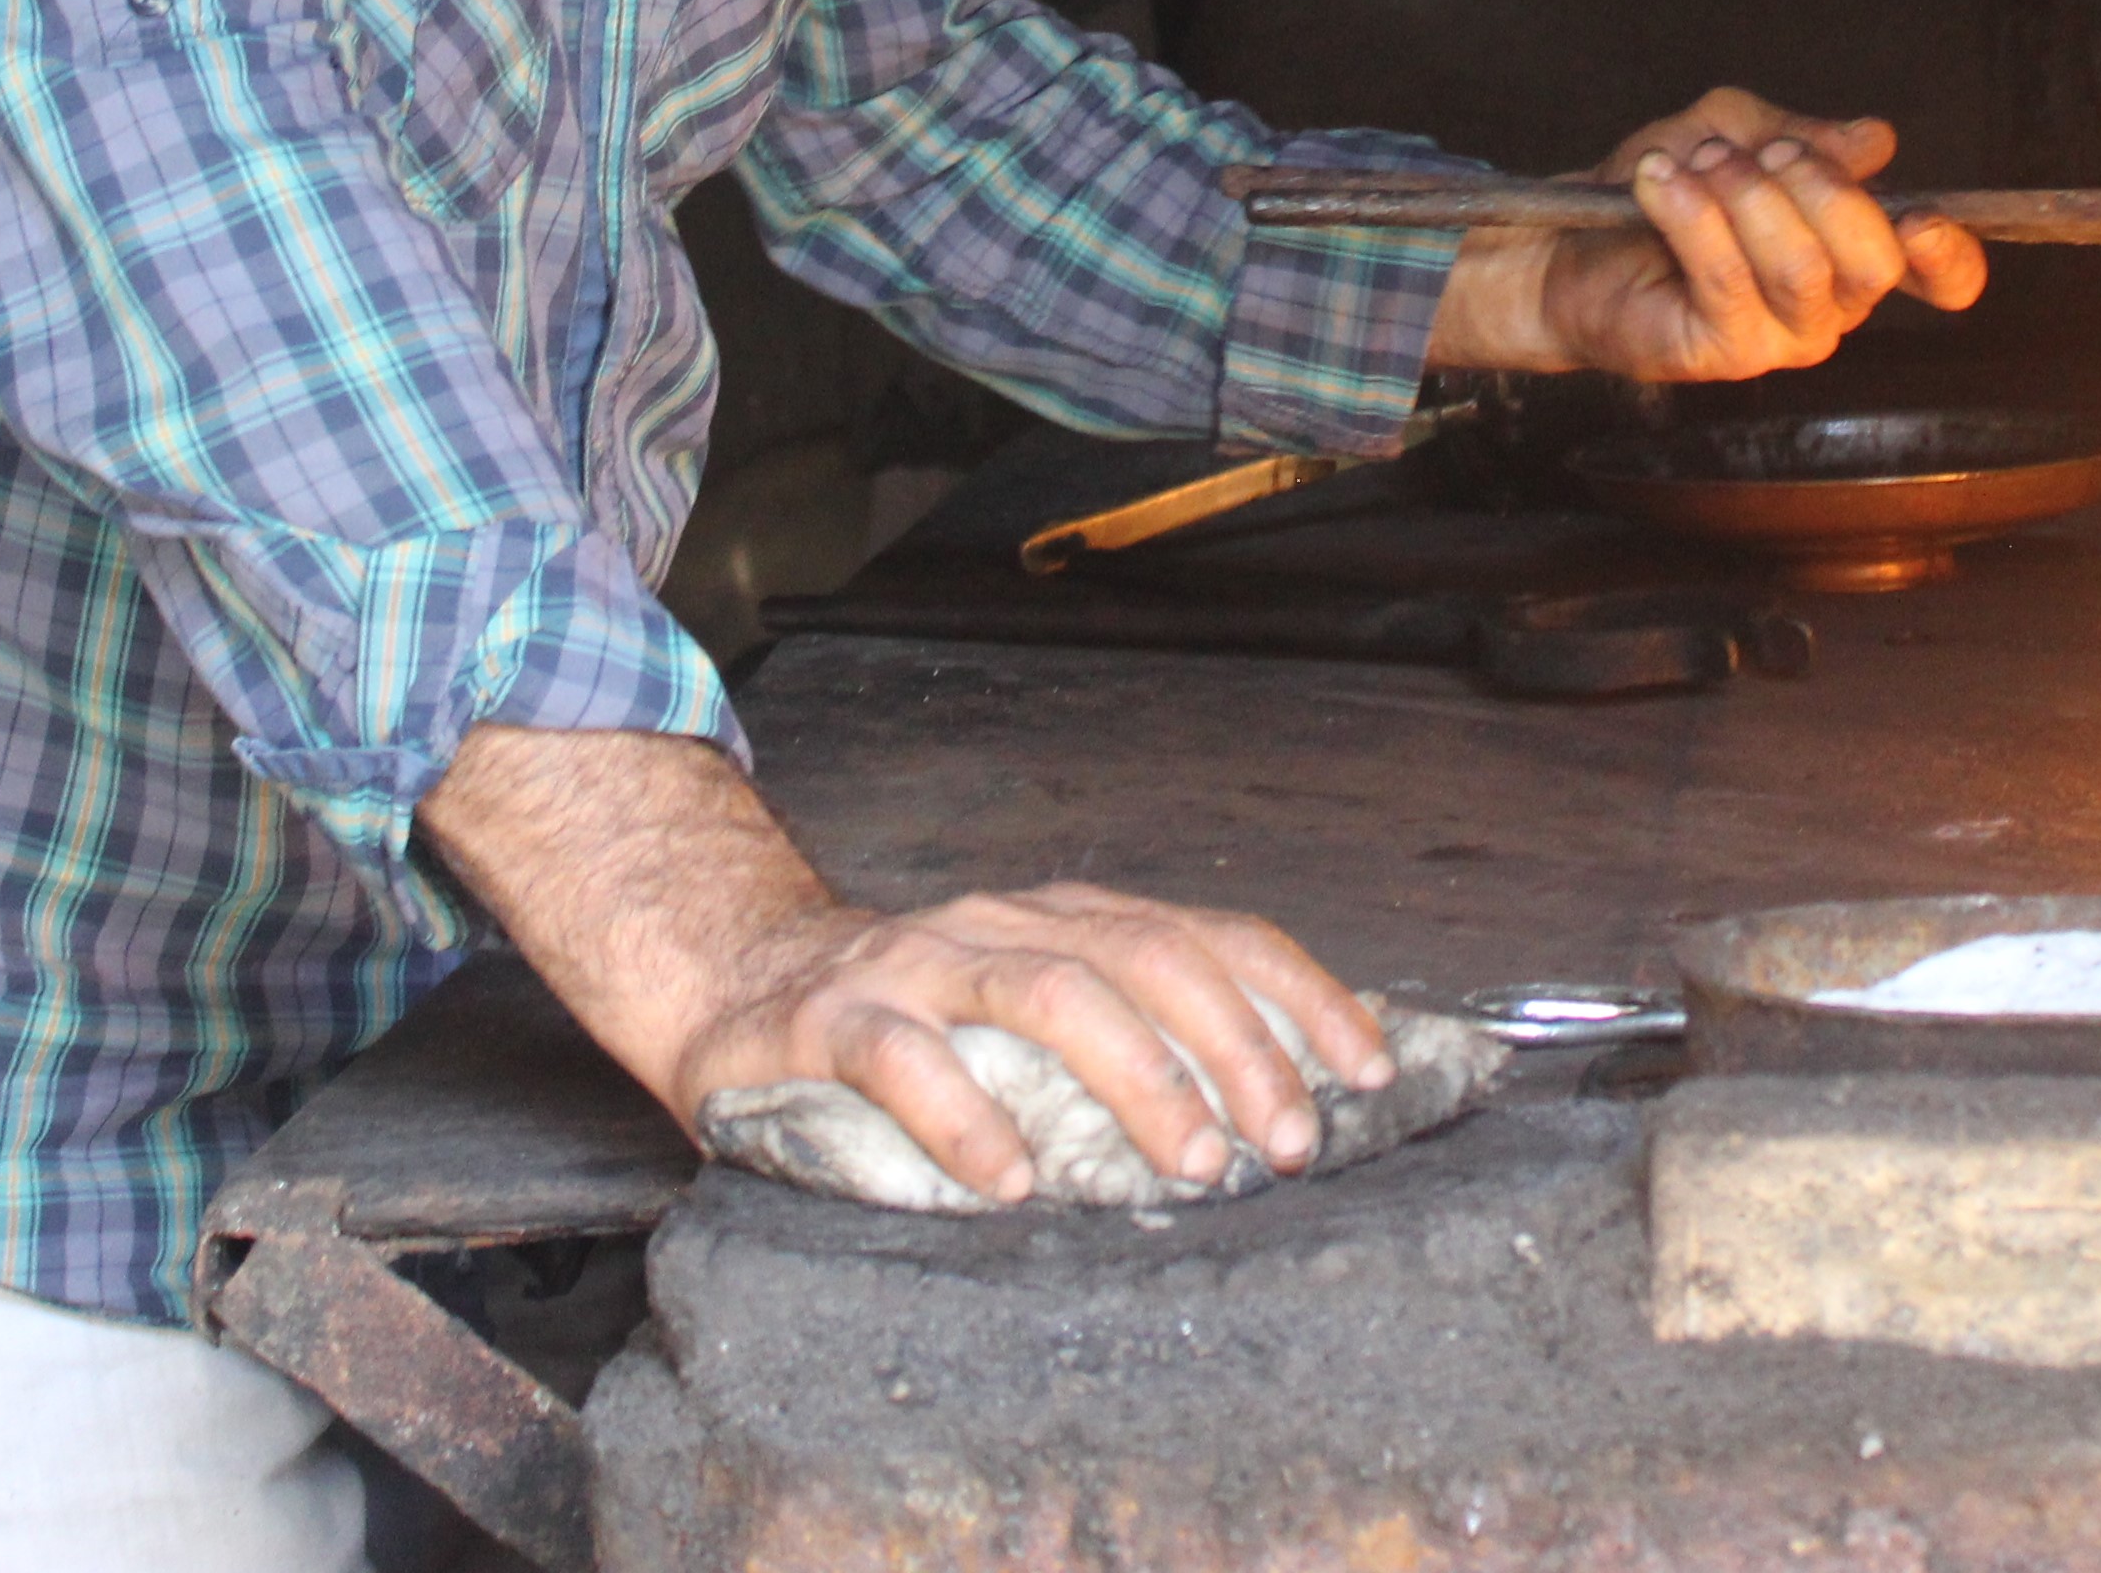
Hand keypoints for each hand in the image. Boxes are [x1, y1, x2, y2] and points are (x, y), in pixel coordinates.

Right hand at [416, 728, 1392, 1207]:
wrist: (735, 981)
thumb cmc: (913, 1021)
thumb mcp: (1034, 1014)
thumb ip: (1131, 1039)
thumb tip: (1282, 1101)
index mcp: (1072, 921)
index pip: (1212, 935)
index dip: (1297, 994)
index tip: (1365, 1069)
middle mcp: (1009, 924)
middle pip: (1146, 958)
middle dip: (1233, 1048)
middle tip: (1283, 1143)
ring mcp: (920, 961)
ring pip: (1046, 991)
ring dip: (1133, 1077)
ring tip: (1186, 1162)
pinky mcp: (834, 1018)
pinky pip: (904, 1056)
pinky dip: (965, 1115)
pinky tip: (1010, 1178)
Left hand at [1425, 88, 1987, 380]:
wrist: (1568, 242)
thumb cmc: (1663, 191)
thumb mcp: (1732, 132)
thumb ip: (1800, 133)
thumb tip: (1873, 140)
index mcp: (1852, 253)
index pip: (1942, 275)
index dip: (1950, 253)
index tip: (1920, 216)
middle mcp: (1830, 306)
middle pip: (1875, 260)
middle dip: (1816, 184)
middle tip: (1751, 154)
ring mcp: (1780, 340)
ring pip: (1800, 265)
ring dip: (1742, 193)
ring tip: (1689, 164)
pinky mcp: (1722, 355)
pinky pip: (1726, 280)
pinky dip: (1692, 214)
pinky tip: (1658, 182)